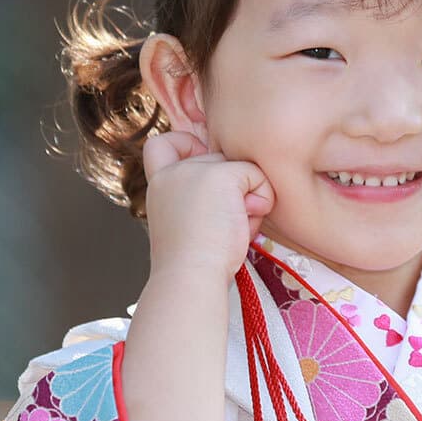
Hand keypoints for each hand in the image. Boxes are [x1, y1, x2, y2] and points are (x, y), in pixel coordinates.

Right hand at [141, 126, 274, 282]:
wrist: (191, 276)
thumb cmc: (196, 264)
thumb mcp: (192, 223)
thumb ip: (205, 198)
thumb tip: (242, 185)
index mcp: (159, 185)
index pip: (161, 144)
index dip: (185, 144)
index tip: (203, 164)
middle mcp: (173, 172)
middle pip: (219, 160)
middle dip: (234, 189)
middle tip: (226, 223)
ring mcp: (194, 169)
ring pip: (241, 167)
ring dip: (249, 197)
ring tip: (234, 226)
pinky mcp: (220, 174)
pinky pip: (256, 175)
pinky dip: (261, 199)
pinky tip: (245, 221)